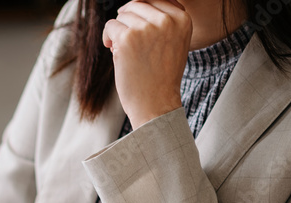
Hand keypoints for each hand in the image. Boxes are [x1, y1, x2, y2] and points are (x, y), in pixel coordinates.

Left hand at [102, 0, 191, 128]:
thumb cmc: (161, 76)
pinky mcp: (127, 38)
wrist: (156, 103)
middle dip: (128, 21)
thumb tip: (137, 4)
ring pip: (122, 15)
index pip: (156, 0)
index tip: (139, 31)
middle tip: (129, 42)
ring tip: (125, 51)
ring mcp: (147, 28)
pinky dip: (108, 38)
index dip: (142, 13)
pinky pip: (110, 26)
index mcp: (182, 19)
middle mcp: (167, 20)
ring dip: (119, 31)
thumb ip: (163, 21)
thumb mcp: (174, 43)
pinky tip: (114, 52)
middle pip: (137, 4)